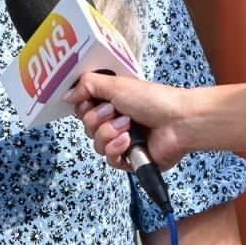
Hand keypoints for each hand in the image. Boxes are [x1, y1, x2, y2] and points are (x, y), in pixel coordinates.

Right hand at [67, 72, 192, 170]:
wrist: (178, 122)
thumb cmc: (153, 100)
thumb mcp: (116, 84)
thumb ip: (88, 85)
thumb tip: (67, 94)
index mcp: (113, 103)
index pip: (83, 110)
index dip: (84, 107)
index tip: (92, 101)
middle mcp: (116, 122)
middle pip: (87, 127)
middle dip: (99, 119)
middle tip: (115, 112)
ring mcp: (122, 142)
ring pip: (96, 144)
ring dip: (110, 133)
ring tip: (128, 126)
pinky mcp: (129, 160)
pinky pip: (109, 159)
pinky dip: (116, 149)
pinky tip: (128, 141)